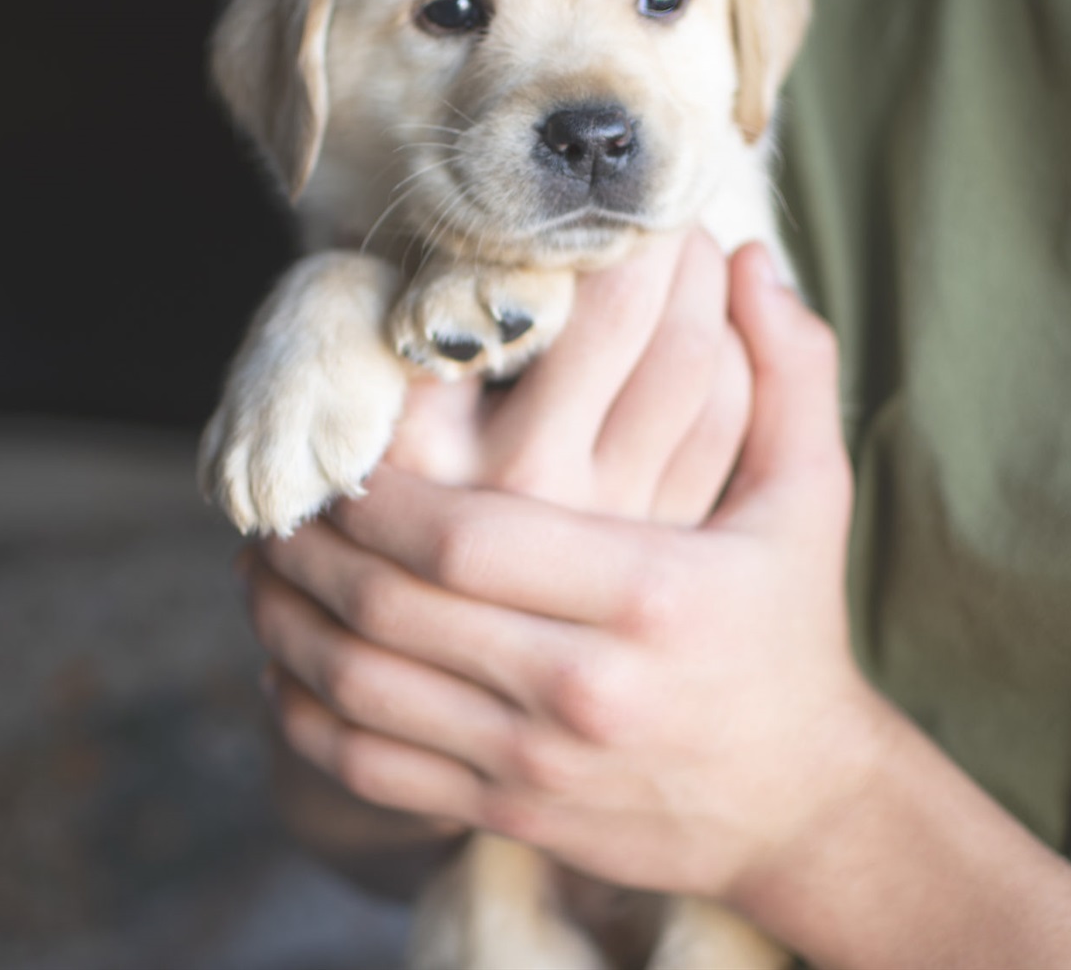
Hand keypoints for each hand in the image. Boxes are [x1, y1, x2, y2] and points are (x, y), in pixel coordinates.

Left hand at [246, 244, 881, 904]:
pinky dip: (309, 723)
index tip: (339, 456)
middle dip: (314, 552)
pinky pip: (374, 774)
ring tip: (259, 571)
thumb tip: (748, 257)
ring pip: (365, 693)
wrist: (798, 803)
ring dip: (290, 627)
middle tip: (276, 502)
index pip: (465, 538)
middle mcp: (581, 685)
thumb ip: (790, 373)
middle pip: (395, 611)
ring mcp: (537, 762)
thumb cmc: (794, 627)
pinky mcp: (510, 812)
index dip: (376, 496)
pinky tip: (286, 672)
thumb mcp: (810, 497)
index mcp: (647, 592)